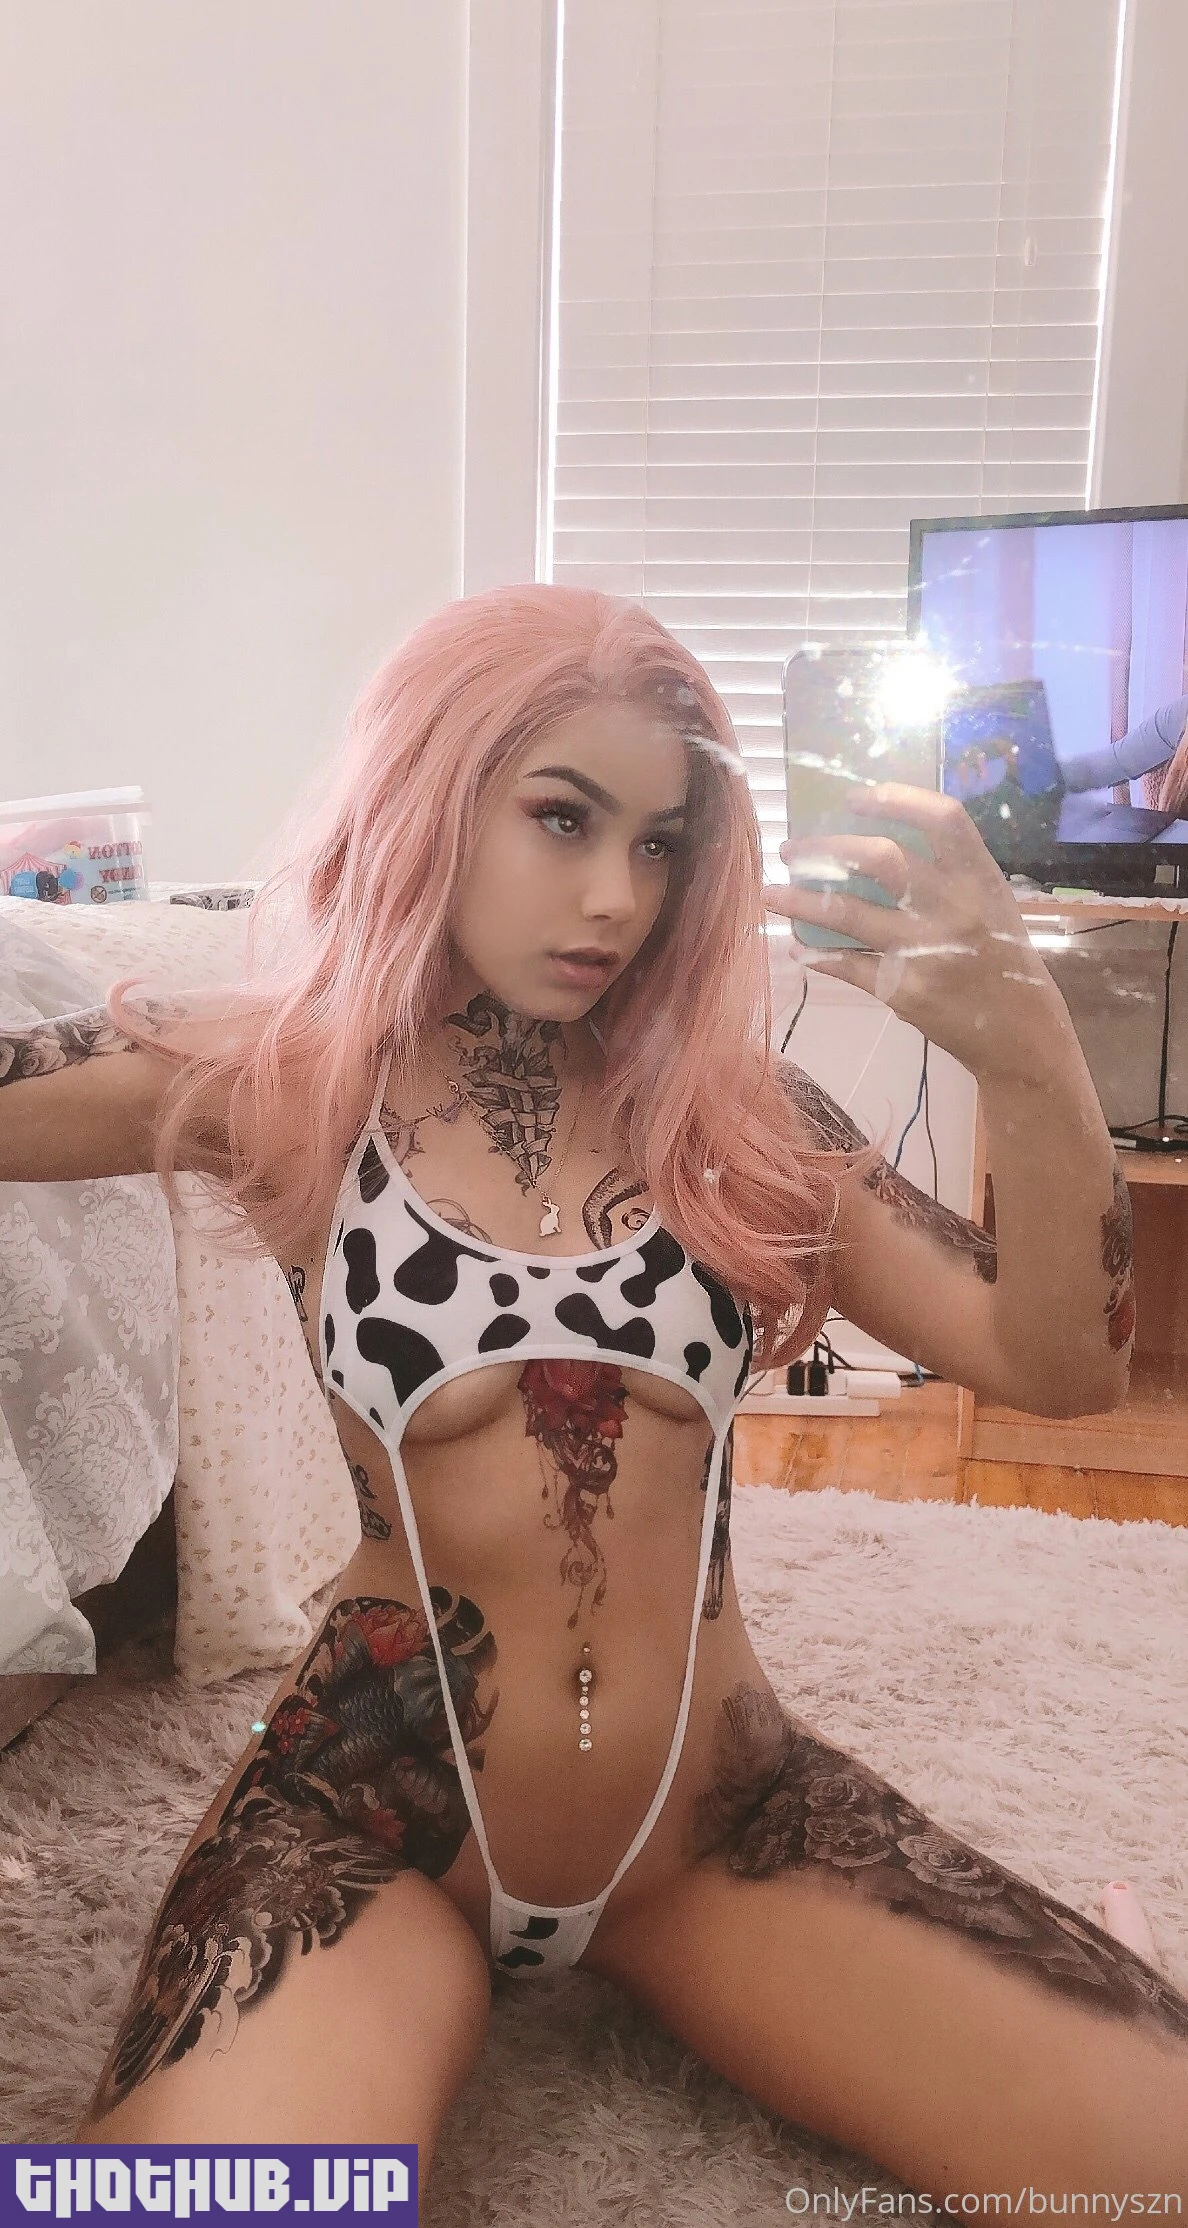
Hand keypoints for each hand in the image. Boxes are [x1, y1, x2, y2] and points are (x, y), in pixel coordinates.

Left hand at [762, 783, 1065, 1083]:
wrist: (1021, 1035)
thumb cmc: (1002, 959)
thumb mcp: (990, 905)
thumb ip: (947, 875)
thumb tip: (875, 843)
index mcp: (981, 879)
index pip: (944, 819)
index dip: (898, 798)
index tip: (854, 797)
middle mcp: (955, 908)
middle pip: (882, 858)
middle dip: (826, 848)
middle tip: (791, 850)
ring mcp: (927, 950)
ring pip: (847, 913)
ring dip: (798, 901)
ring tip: (768, 894)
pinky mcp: (903, 990)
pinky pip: (846, 964)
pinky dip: (816, 954)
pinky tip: (799, 947)